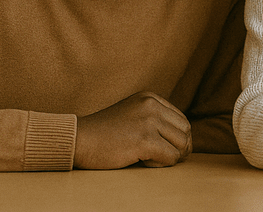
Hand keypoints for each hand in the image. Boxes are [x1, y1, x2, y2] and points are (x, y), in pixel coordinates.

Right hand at [74, 91, 192, 168]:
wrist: (78, 140)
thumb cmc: (104, 133)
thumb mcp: (133, 114)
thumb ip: (154, 119)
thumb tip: (185, 139)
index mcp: (151, 98)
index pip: (181, 119)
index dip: (178, 137)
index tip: (167, 149)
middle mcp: (152, 105)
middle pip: (185, 131)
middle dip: (180, 148)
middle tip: (164, 158)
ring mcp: (148, 121)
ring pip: (181, 145)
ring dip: (170, 156)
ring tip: (150, 159)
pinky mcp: (144, 140)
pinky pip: (170, 157)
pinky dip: (161, 165)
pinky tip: (144, 162)